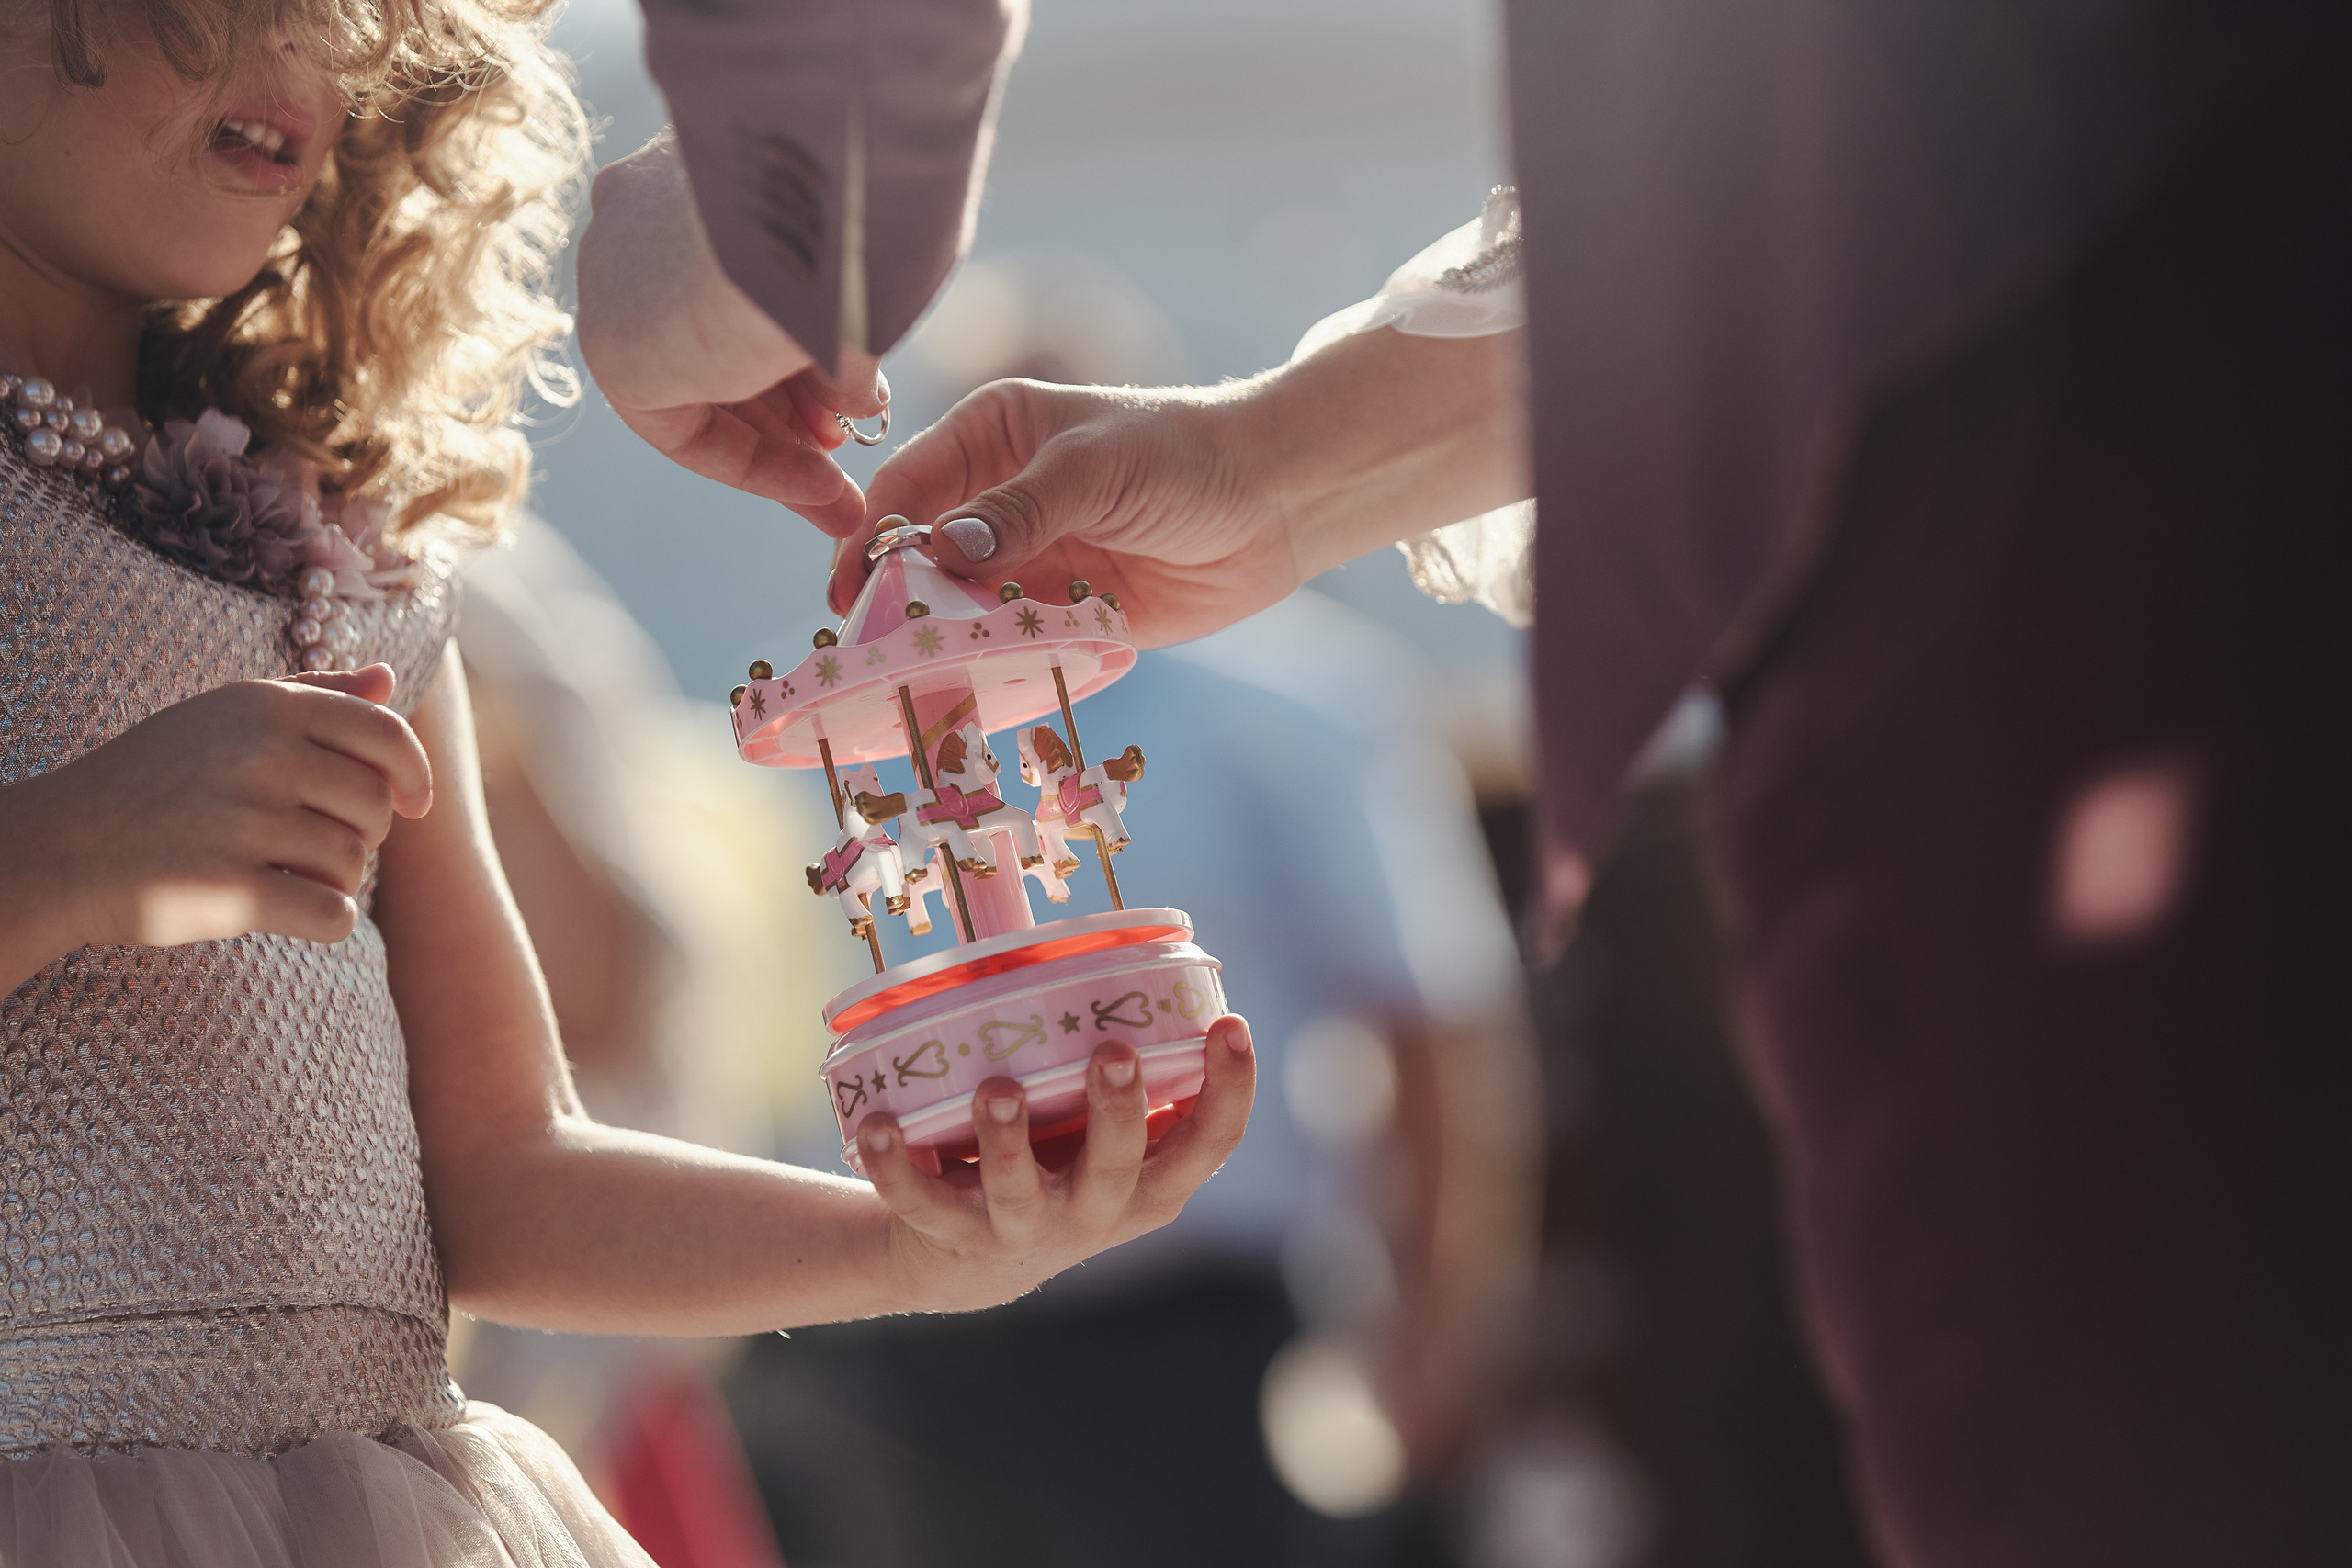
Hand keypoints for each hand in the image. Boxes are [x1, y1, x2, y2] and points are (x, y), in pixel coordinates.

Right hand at [0, 665, 432, 975]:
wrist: (58, 849)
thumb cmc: (154, 782)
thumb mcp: (223, 719)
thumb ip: (312, 696)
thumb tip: (390, 679)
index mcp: (265, 707)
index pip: (385, 733)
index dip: (414, 773)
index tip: (415, 803)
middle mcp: (260, 755)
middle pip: (376, 805)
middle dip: (364, 833)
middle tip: (313, 845)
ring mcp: (244, 821)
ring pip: (355, 862)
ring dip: (335, 879)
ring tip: (284, 873)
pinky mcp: (230, 889)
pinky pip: (334, 914)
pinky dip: (326, 922)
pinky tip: (290, 910)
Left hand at [576, 128, 886, 533]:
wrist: (811, 213)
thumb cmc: (850, 221)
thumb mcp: (854, 270)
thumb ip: (844, 325)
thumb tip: (858, 392)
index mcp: (694, 173)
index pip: (737, 290)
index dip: (800, 358)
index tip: (852, 402)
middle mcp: (642, 218)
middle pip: (718, 343)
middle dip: (792, 415)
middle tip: (847, 456)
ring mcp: (615, 276)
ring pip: (704, 385)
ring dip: (781, 444)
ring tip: (841, 488)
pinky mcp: (609, 345)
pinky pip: (680, 424)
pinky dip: (750, 463)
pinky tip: (817, 485)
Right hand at [841, 329, 1528, 646]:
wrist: (1275, 503)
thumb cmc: (1185, 455)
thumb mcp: (1097, 468)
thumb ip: (1022, 509)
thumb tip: (943, 550)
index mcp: (989, 439)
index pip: (904, 490)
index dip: (870, 540)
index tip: (850, 595)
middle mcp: (997, 501)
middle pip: (920, 561)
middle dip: (898, 608)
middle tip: (873, 663)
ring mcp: (1028, 561)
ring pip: (961, 612)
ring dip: (944, 650)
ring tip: (914, 694)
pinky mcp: (1064, 614)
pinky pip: (1012, 650)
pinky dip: (994, 674)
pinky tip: (972, 702)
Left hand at [860, 1014, 1255, 1311]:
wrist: (974, 1261)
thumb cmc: (1062, 1164)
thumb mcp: (1107, 1134)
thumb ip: (1127, 1072)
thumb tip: (1135, 950)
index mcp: (1151, 1183)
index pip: (1212, 1143)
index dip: (1232, 1089)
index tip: (1231, 1024)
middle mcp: (1095, 1212)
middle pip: (1118, 1170)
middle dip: (1117, 1112)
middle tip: (1113, 1052)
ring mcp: (1022, 1226)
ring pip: (1018, 1190)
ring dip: (1006, 1140)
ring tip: (998, 1089)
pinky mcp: (951, 1232)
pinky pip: (919, 1200)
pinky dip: (896, 1165)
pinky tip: (878, 1124)